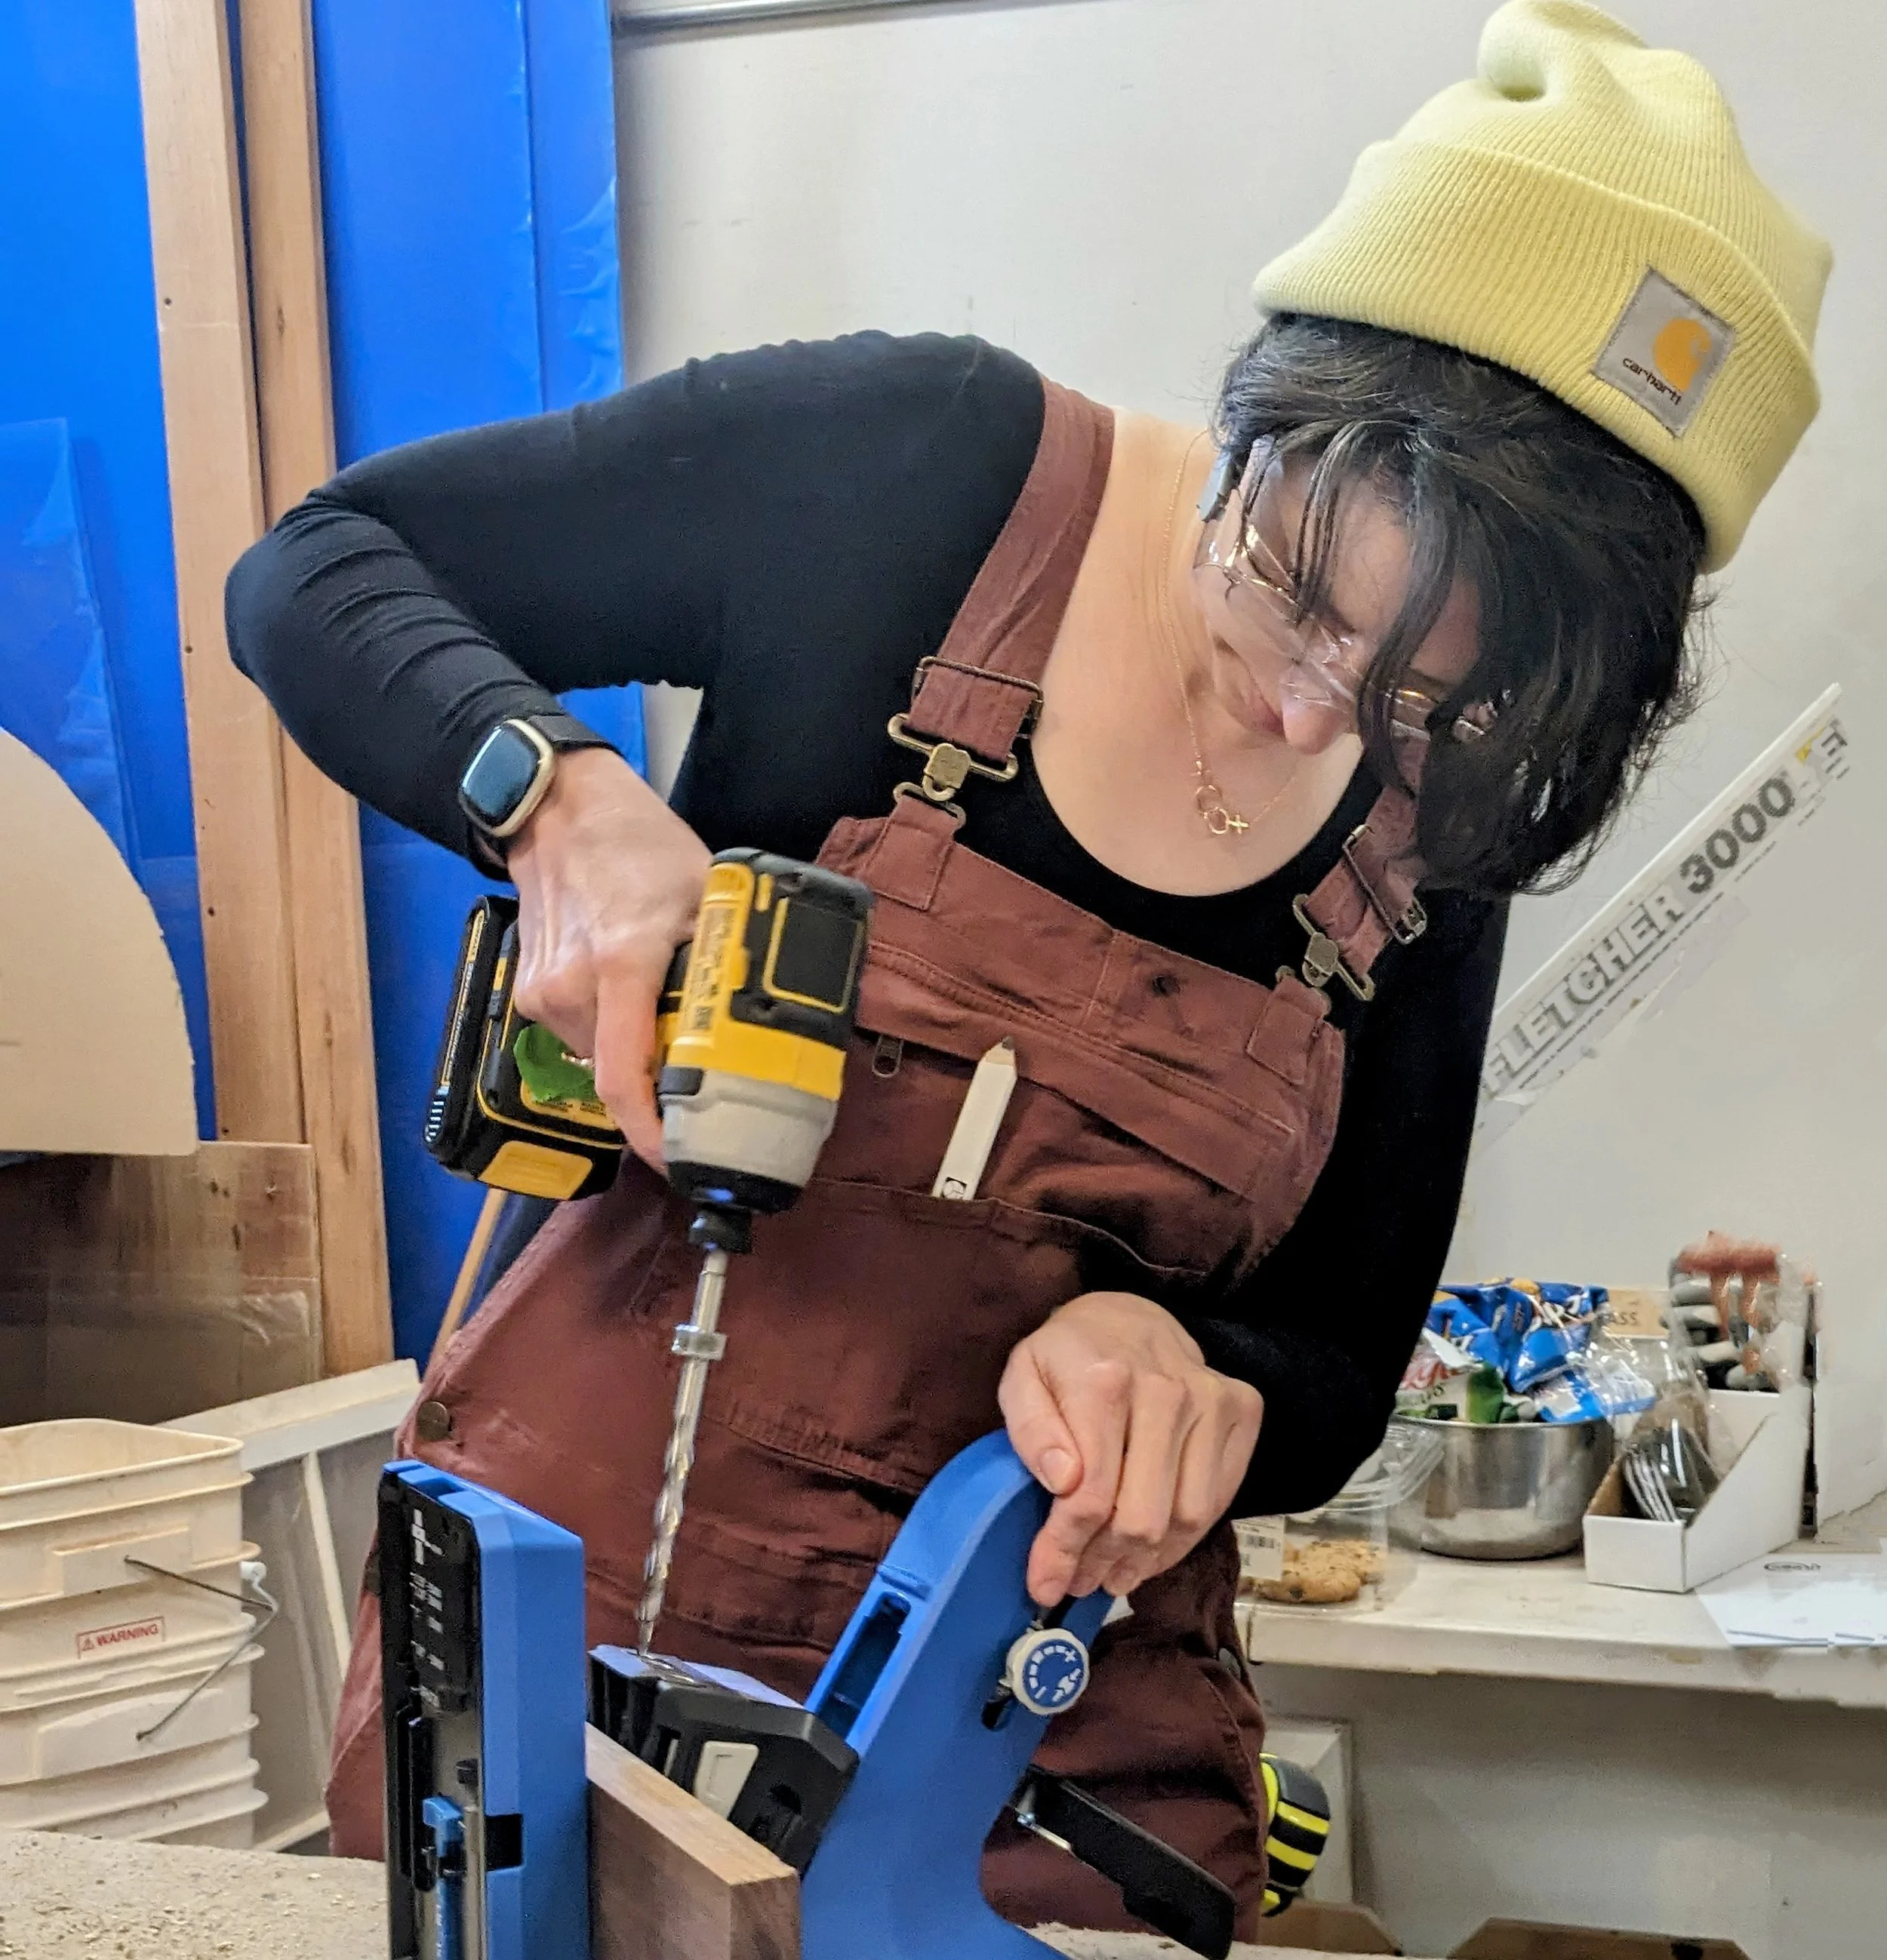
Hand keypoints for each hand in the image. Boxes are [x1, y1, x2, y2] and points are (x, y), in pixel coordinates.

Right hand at [506, 748, 710, 1168]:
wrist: (558, 811)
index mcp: (623, 964)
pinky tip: (634, 997)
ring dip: (640, 1053)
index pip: (626, 1078)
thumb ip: (727, 959)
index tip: (682, 1159)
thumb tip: (767, 1022)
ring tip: (669, 1014)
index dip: (651, 1133)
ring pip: (602, 1058)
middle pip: (622, 1075)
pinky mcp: (533, 993)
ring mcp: (546, 993)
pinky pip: (583, 1036)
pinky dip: (615, 1032)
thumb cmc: (638, 846)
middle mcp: (574, 988)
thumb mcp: (704, 894)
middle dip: (664, 1084)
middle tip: (705, 1073)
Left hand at [999, 1293, 1262, 1607]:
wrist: (1128, 1315)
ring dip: (1146, 1560)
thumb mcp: (1022, 1379)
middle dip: (1103, 1561)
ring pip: (1186, 1517)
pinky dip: (1183, 1540)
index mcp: (1104, 1381)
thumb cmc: (1067, 1356)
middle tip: (1079, 1579)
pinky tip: (1151, 1550)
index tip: (1046, 1581)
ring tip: (1113, 1572)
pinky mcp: (1242, 1410)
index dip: (1065, 1549)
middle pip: (1142, 1516)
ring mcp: (1211, 1400)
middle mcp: (1167, 1390)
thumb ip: (1031, 1430)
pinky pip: (1217, 1501)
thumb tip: (1064, 1481)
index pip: (1091, 1494)